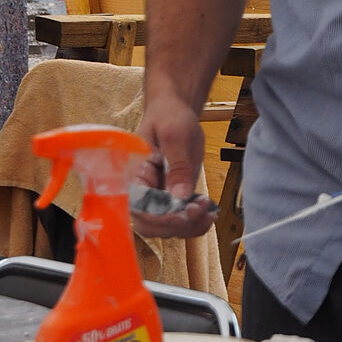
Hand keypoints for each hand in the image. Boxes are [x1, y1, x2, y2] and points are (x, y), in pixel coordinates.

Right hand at [132, 91, 217, 237]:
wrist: (172, 112)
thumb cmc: (169, 118)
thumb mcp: (175, 135)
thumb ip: (178, 166)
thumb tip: (180, 197)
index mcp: (131, 175)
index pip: (139, 209)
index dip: (161, 217)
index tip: (186, 212)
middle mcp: (140, 192)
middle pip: (152, 226)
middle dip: (178, 224)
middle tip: (202, 209)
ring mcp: (156, 198)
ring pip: (167, 228)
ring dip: (190, 226)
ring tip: (209, 210)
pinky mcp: (171, 199)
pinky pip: (179, 221)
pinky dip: (196, 222)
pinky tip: (209, 212)